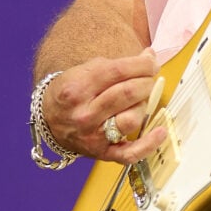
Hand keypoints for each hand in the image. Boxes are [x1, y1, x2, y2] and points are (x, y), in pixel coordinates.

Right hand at [42, 48, 166, 163]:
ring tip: (141, 99)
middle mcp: (84, 113)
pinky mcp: (101, 153)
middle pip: (128, 93)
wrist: (49, 120)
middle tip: (147, 79)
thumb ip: (119, 64)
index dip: (142, 65)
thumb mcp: (88, 70)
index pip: (119, 71)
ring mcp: (92, 136)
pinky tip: (160, 132)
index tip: (151, 62)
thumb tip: (150, 57)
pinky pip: (129, 154)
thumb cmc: (74, 92)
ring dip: (144, 105)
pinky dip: (148, 144)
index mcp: (78, 88)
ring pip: (131, 119)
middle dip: (146, 82)